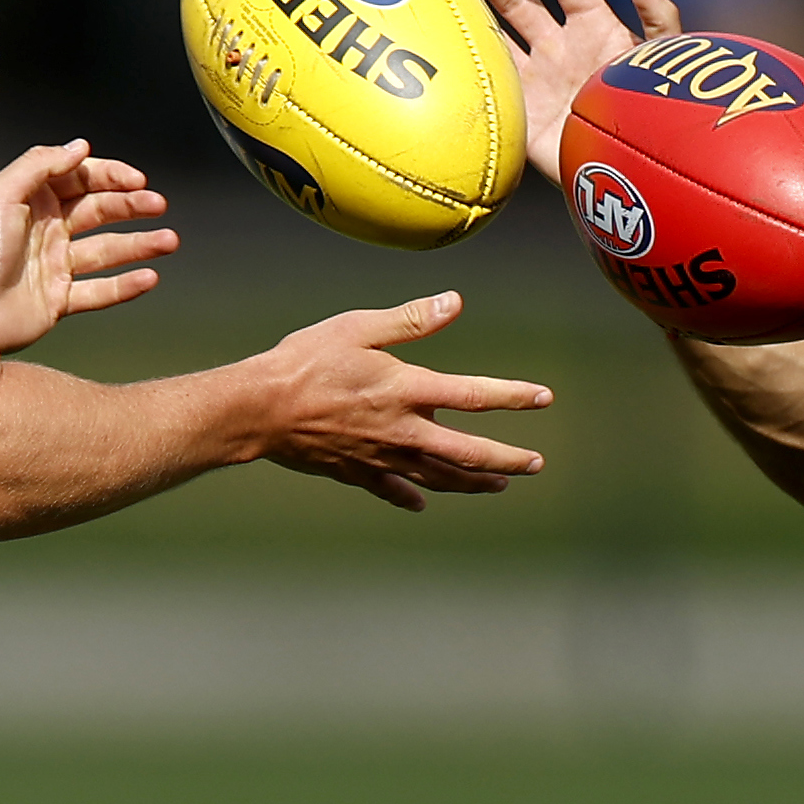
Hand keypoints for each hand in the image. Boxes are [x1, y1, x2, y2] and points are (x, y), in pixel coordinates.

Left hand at [0, 140, 178, 351]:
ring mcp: (54, 266)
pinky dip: (126, 286)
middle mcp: (46, 230)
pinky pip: (99, 292)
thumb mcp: (2, 194)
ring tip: (168, 242)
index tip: (137, 180)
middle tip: (158, 205)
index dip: (111, 176)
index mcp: (33, 200)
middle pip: (99, 211)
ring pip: (107, 250)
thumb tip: (81, 146)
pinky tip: (149, 277)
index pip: (82, 180)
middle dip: (132, 206)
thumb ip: (41, 165)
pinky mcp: (58, 301)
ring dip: (140, 244)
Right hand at [257, 292, 551, 511]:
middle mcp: (402, 430)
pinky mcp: (356, 472)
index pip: (474, 397)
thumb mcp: (359, 327)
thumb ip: (411, 320)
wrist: (259, 409)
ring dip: (473, 482)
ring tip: (498, 485)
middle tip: (535, 464)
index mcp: (407, 390)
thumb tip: (455, 302)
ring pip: (439, 478)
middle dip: (506, 460)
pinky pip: (393, 490)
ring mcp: (381, 457)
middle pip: (467, 453)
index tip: (544, 398)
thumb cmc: (307, 360)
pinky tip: (422, 502)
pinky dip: (412, 496)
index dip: (513, 397)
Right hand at [458, 0, 679, 184]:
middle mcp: (557, 45)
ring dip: (471, 14)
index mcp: (593, 26)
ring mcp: (533, 76)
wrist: (630, 170)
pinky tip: (446, 49)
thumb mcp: (662, 62)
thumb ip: (659, 20)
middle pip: (518, 1)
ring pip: (494, 35)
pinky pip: (487, 83)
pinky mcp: (518, 109)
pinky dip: (468, 66)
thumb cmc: (652, 112)